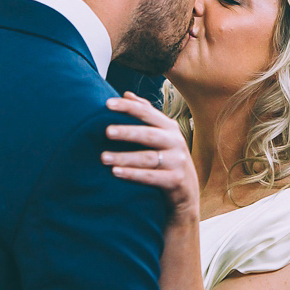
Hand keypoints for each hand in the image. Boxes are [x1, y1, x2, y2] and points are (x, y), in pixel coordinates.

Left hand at [102, 92, 199, 224]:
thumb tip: (126, 94)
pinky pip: (152, 177)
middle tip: (106, 131)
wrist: (186, 194)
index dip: (128, 107)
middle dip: (127, 132)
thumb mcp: (162, 136)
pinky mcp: (176, 181)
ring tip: (103, 157)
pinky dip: (133, 175)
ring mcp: (178, 162)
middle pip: (149, 134)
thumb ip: (147, 115)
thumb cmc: (168, 160)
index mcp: (169, 128)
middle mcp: (176, 142)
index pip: (147, 113)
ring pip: (148, 158)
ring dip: (125, 157)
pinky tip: (116, 173)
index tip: (107, 104)